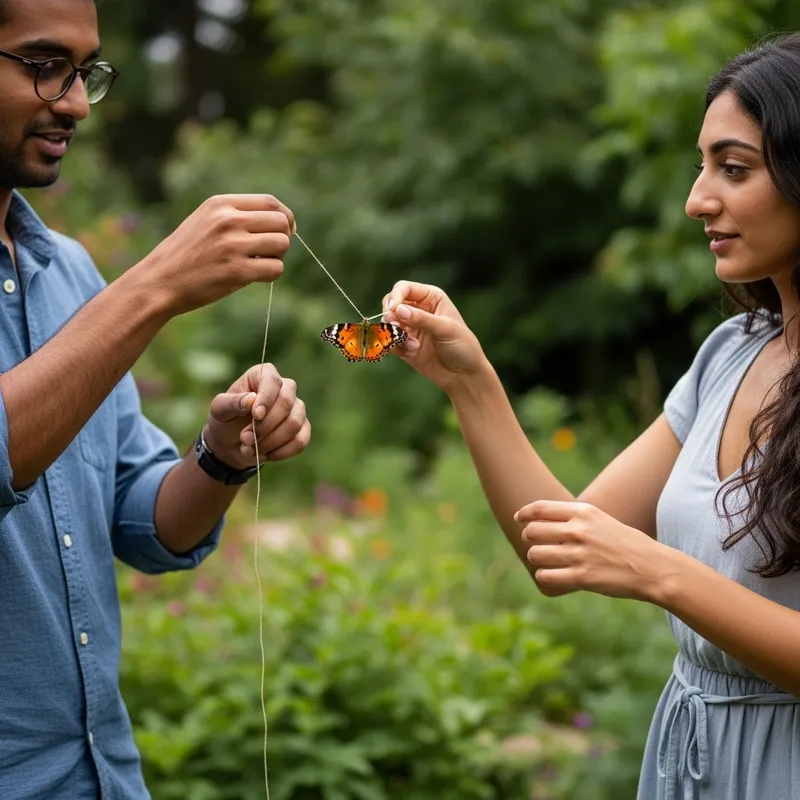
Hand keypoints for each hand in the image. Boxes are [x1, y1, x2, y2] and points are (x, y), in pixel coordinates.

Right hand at [136, 194, 295, 316]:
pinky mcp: (237, 271)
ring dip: (277, 257)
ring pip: (282, 244)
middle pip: (281, 222)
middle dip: (282, 238)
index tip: (286, 230)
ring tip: (258, 264)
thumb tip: (282, 222)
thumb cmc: (186, 255)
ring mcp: (233, 246)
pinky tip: (253, 277)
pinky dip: (271, 274)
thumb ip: (236, 216)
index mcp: (220, 204)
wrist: (158, 281)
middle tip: (268, 252)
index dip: (285, 217)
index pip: (270, 202)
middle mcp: (228, 220)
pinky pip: (276, 269)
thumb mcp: (205, 222)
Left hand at [204, 364, 309, 469]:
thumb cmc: (226, 419)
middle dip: (265, 426)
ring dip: (270, 441)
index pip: (272, 381)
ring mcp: (297, 408)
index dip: (266, 399)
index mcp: (264, 375)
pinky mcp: (303, 429)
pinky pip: (300, 441)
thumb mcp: (220, 410)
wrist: (233, 442)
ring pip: (294, 424)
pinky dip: (280, 452)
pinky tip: (264, 454)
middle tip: (245, 438)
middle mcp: (285, 388)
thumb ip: (232, 403)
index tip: (255, 415)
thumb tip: (251, 399)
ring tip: (250, 448)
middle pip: (287, 403)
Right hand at [381, 281, 488, 393]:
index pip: (404, 288)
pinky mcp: (403, 344)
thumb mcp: (445, 329)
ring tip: (414, 347)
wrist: (463, 375)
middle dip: (391, 317)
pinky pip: (388, 342)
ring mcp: (409, 327)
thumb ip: (421, 319)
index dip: (395, 297)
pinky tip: (412, 354)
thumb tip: (398, 310)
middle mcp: (417, 309)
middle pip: (390, 303)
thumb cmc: (462, 346)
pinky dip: (395, 348)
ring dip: (396, 335)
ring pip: (387, 324)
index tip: (393, 310)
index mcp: (431, 297)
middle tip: (398, 329)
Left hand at [515, 500, 665, 601]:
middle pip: (533, 531)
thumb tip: (542, 519)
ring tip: (546, 561)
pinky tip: (552, 576)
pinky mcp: (581, 577)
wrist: (652, 568)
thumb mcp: (600, 520)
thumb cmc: (625, 543)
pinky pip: (546, 576)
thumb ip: (574, 517)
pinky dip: (544, 576)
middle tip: (536, 544)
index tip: (518, 518)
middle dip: (530, 538)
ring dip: (536, 559)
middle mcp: (578, 531)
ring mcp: (578, 554)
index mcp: (583, 513)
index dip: (524, 513)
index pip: (540, 508)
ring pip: (535, 554)